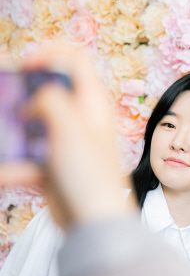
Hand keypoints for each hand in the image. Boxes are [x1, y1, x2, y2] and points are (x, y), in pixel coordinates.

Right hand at [0, 43, 135, 228]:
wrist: (94, 221)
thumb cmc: (90, 175)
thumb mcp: (70, 128)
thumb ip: (51, 100)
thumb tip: (35, 96)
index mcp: (93, 103)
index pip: (75, 59)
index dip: (48, 53)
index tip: (25, 66)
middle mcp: (81, 117)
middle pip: (46, 88)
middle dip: (21, 92)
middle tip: (5, 100)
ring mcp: (66, 139)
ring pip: (31, 120)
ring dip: (13, 126)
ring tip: (7, 135)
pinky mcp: (52, 161)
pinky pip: (27, 150)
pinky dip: (15, 159)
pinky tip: (10, 171)